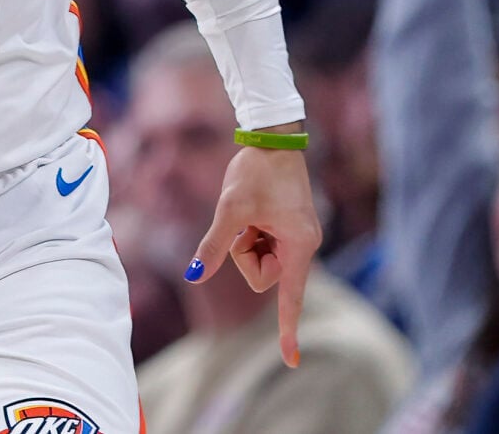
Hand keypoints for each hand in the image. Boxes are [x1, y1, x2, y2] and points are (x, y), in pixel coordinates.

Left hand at [189, 139, 322, 366]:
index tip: (291, 361)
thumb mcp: (230, 209)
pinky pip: (261, 245)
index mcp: (299, 245)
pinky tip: (252, 210)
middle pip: (263, 275)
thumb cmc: (256, 170)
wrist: (273, 138)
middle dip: (244, 252)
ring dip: (246, 239)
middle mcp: (303, 246)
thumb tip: (195, 276)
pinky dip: (250, 232)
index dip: (288, 329)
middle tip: (244, 220)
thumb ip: (214, 244)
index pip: (290, 297)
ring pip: (259, 260)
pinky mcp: (288, 230)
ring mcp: (296, 239)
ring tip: (250, 211)